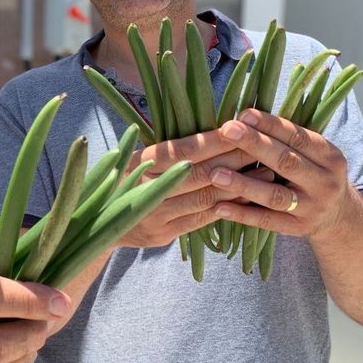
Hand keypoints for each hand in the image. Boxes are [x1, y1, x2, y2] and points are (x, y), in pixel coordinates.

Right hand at [117, 129, 257, 247]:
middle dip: (235, 159)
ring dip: (240, 185)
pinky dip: (228, 207)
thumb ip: (168, 149)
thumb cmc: (122, 179)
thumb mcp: (134, 157)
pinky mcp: (164, 235)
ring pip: (206, 198)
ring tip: (267, 171)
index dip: (214, 140)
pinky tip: (248, 197)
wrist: (96, 222)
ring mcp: (155, 215)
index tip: (241, 128)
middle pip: (200, 174)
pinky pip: (203, 219)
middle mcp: (146, 189)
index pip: (184, 150)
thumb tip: (214, 129)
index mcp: (139, 162)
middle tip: (263, 147)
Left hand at [209, 109, 356, 238]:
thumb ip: (286, 139)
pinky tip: (219, 207)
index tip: (244, 114)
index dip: (270, 125)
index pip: (298, 137)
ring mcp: (312, 208)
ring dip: (243, 184)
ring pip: (274, 195)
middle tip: (227, 131)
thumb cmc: (313, 174)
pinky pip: (266, 221)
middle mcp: (325, 182)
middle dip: (255, 144)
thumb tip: (244, 117)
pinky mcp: (297, 228)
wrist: (339, 216)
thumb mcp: (314, 155)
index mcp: (330, 156)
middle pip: (286, 162)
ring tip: (215, 173)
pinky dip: (242, 214)